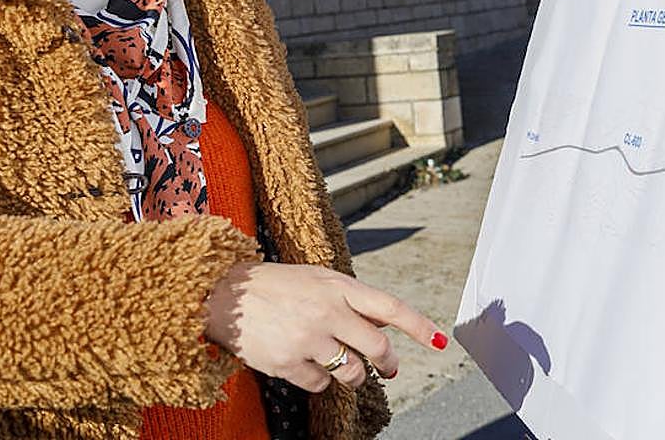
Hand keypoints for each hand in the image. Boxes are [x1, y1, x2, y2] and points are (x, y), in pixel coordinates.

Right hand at [203, 262, 444, 391]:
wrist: (225, 294)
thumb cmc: (276, 285)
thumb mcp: (318, 279)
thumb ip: (352, 299)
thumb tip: (388, 320)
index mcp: (337, 286)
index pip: (389, 307)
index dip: (417, 326)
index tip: (439, 341)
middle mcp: (326, 311)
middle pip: (377, 348)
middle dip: (388, 363)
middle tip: (389, 368)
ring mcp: (307, 339)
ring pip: (353, 373)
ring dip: (353, 374)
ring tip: (338, 362)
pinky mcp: (288, 363)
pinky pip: (320, 384)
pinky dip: (318, 379)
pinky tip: (304, 362)